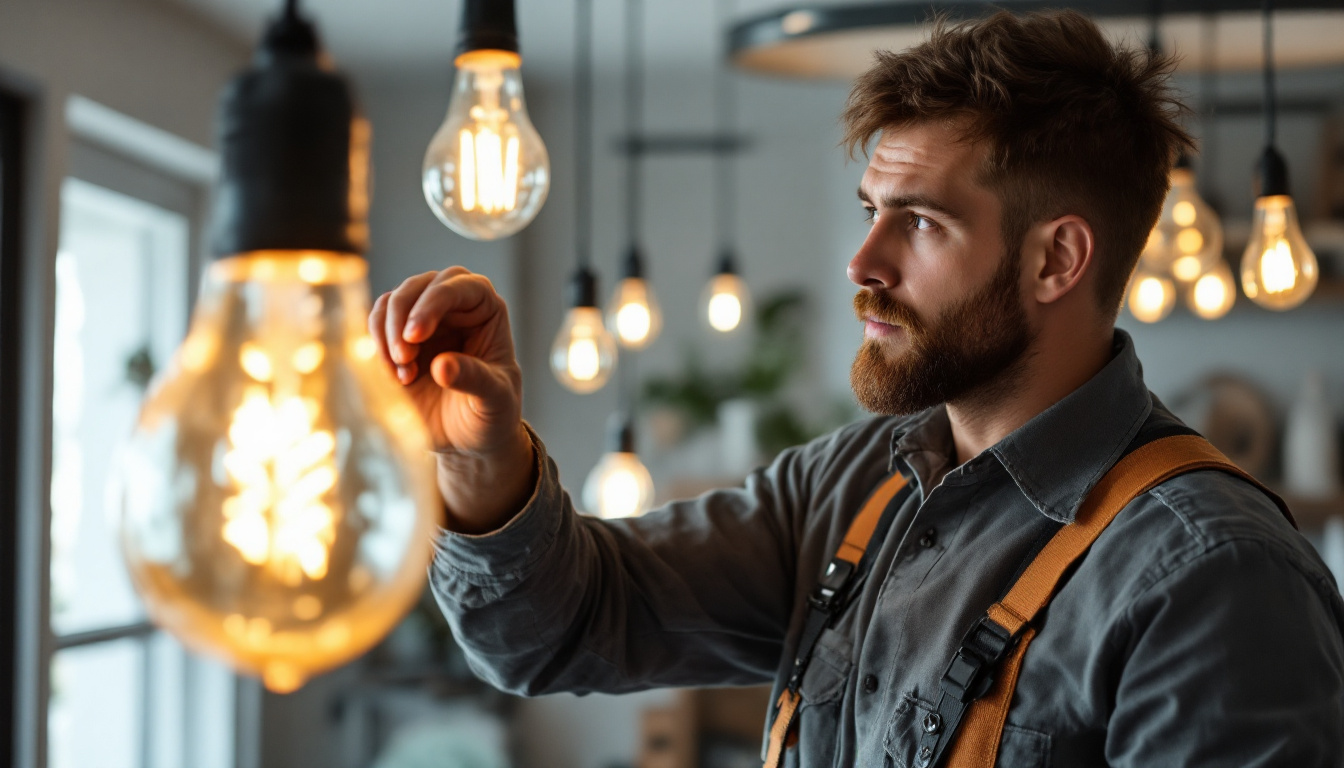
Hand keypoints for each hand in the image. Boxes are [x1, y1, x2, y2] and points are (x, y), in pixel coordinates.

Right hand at [369, 267, 533, 531]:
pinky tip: (397, 376)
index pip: (458, 284)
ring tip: (403, 374)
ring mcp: (425, 319)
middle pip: (419, 286)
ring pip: (393, 301)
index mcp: (486, 311)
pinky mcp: (400, 337)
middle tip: (403, 358)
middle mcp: (455, 307)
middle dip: (403, 318)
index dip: (433, 301)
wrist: (469, 438)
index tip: (415, 336)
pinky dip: (378, 346)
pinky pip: (378, 323)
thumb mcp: (494, 400)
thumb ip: (474, 380)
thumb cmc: (491, 413)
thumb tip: (441, 366)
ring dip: (387, 335)